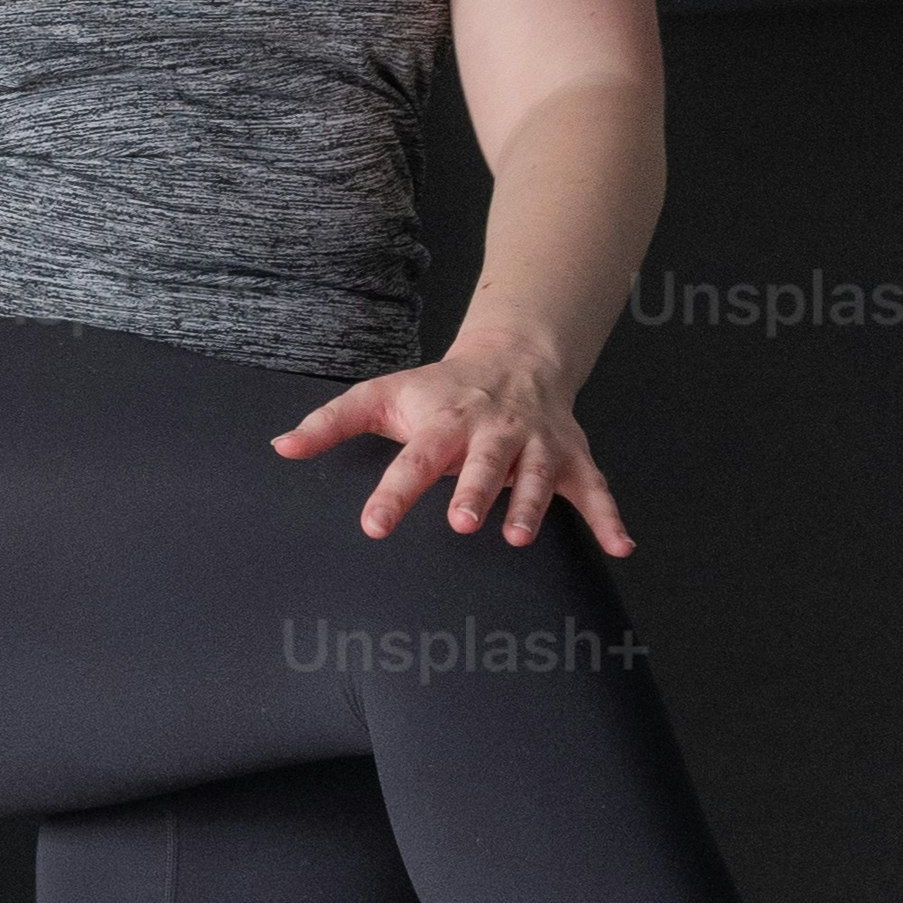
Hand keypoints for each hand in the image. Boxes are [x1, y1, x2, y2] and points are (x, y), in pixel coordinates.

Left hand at [276, 341, 635, 553]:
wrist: (515, 357)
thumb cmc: (438, 388)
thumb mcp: (381, 396)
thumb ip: (330, 423)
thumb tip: (280, 447)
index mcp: (443, 423)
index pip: (413, 460)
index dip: (394, 492)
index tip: (374, 524)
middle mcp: (492, 433)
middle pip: (483, 463)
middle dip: (474, 491)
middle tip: (462, 522)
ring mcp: (534, 446)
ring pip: (535, 475)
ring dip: (529, 504)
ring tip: (517, 536)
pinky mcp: (570, 459)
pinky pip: (594, 489)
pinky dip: (610, 517)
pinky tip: (622, 546)